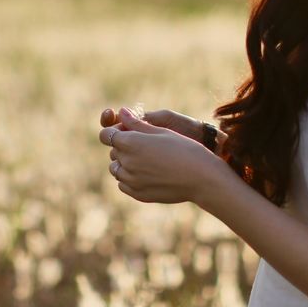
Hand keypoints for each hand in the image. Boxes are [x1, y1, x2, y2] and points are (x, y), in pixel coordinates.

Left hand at [97, 108, 228, 203]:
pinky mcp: (138, 194)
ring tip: (146, 161)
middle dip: (122, 147)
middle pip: (113, 152)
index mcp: (130, 143)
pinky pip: (124, 185)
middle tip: (144, 146)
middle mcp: (127, 162)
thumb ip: (136, 123)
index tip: (124, 132)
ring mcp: (131, 180)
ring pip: (116, 170)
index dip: (113, 132)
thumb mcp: (161, 131)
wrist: (202, 178)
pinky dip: (130, 179)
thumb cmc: (184, 149)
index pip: (105, 135)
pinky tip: (147, 174)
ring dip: (125, 164)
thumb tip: (120, 112)